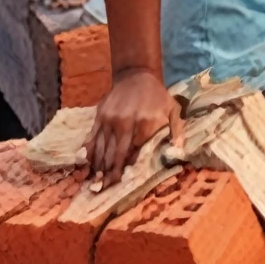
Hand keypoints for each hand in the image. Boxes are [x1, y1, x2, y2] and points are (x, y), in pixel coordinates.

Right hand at [84, 68, 183, 185]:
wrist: (136, 75)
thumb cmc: (157, 96)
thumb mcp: (173, 109)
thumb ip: (177, 130)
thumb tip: (178, 151)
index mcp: (146, 121)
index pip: (136, 150)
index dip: (128, 166)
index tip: (123, 180)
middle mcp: (126, 121)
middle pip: (116, 152)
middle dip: (110, 172)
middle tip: (105, 188)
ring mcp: (111, 118)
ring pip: (102, 147)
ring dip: (98, 166)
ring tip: (95, 181)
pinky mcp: (100, 115)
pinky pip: (92, 136)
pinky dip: (89, 151)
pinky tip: (86, 163)